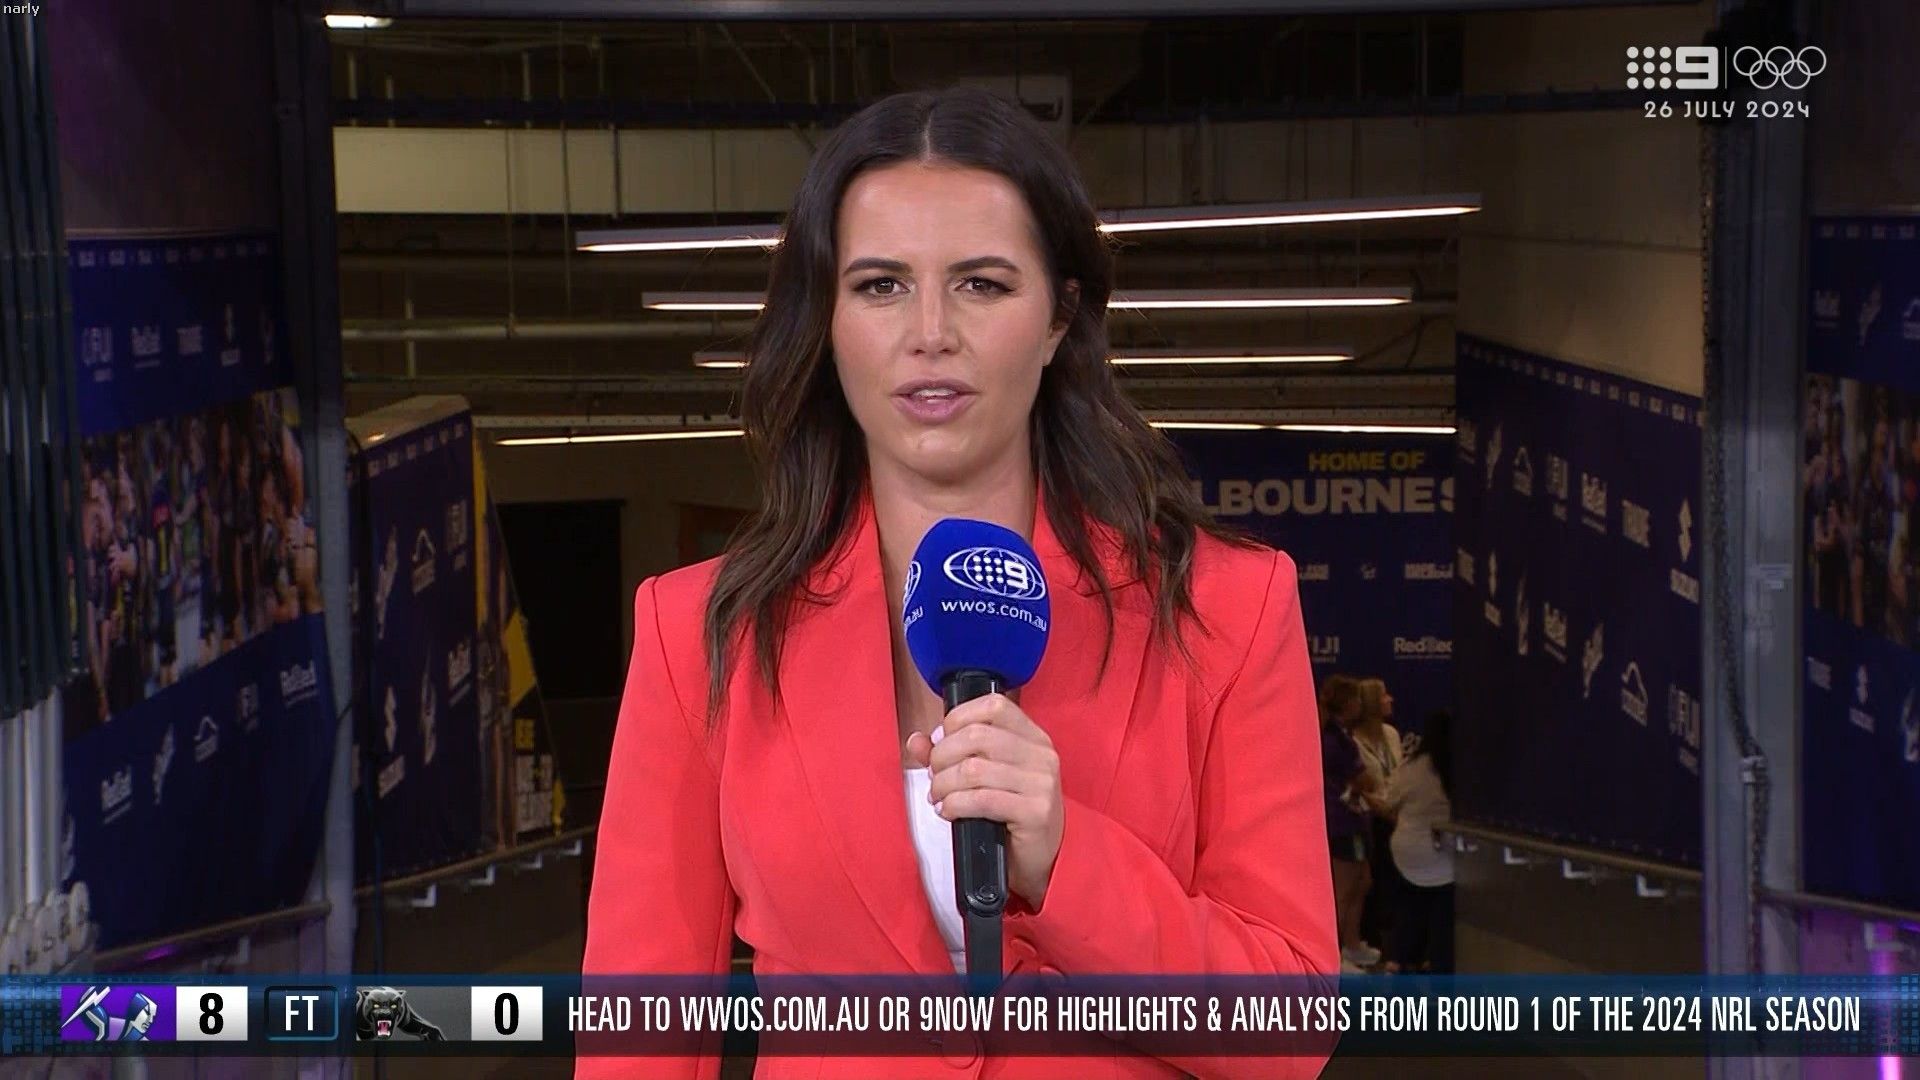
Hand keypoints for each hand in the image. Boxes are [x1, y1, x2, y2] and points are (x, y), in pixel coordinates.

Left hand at [906, 693, 1063, 909]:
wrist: (1043, 859)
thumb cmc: (1011, 815)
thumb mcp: (983, 778)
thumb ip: (949, 754)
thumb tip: (915, 740)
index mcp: (1033, 737)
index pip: (994, 706)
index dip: (958, 719)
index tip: (941, 742)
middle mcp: (1042, 755)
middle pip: (977, 735)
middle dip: (942, 756)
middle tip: (934, 777)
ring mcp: (1041, 783)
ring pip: (974, 769)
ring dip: (943, 784)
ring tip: (937, 797)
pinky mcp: (1036, 812)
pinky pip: (981, 800)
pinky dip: (954, 805)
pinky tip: (948, 812)